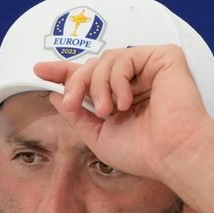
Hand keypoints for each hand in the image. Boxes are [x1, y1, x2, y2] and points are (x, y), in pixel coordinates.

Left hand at [33, 45, 213, 179]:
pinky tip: (126, 102)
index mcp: (125, 99)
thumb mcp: (99, 137)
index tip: (40, 71)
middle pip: (94, 66)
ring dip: (98, 85)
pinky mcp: (165, 59)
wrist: (173, 154)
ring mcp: (152, 69)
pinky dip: (118, 79)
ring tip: (108, 111)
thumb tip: (56, 96)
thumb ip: (77, 115)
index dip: (66, 72)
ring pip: (106, 60)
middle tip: (71, 103)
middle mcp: (139, 82)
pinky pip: (125, 56)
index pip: (93, 78)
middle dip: (76, 82)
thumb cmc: (144, 153)